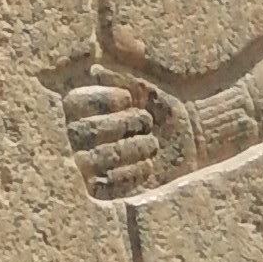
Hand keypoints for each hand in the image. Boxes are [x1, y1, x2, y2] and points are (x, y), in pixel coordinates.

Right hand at [61, 65, 198, 203]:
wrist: (188, 139)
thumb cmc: (160, 107)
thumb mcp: (145, 85)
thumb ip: (122, 72)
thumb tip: (94, 70)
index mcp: (82, 108)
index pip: (74, 102)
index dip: (100, 100)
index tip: (128, 99)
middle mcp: (76, 137)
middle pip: (83, 131)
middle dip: (120, 125)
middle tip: (145, 121)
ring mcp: (87, 166)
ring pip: (96, 158)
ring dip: (130, 148)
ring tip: (151, 142)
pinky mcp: (101, 190)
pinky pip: (107, 186)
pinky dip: (132, 173)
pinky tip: (148, 164)